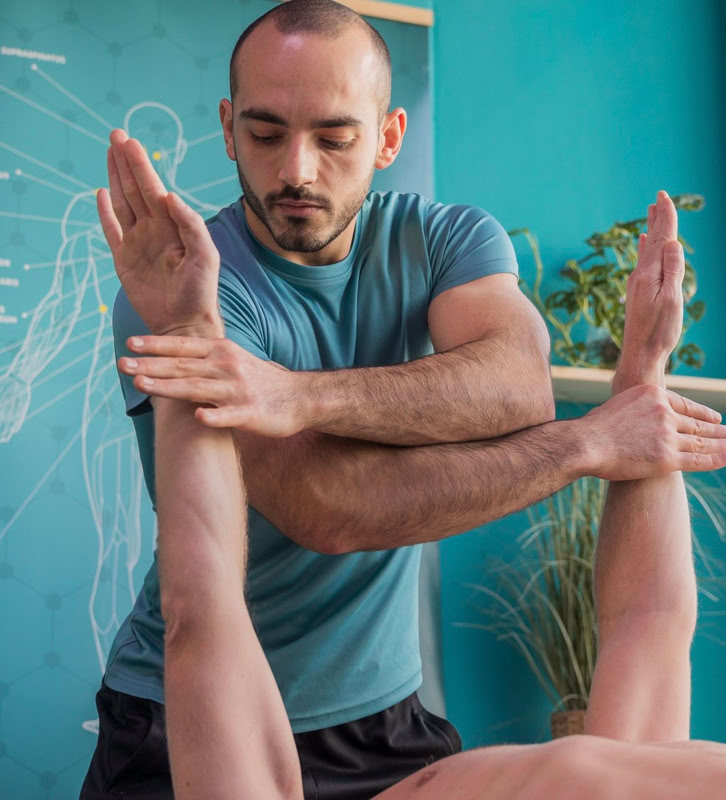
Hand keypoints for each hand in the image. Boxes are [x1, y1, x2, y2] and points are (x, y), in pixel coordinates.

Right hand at [97, 129, 222, 337]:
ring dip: (115, 178)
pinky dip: (104, 213)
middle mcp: (154, 230)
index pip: (154, 189)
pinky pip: (112, 230)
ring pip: (123, 203)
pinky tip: (100, 193)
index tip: (130, 143)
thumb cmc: (201, 292)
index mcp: (174, 226)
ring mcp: (138, 243)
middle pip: (135, 189)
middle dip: (126, 163)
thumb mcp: (205, 256)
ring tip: (109, 154)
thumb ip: (191, 225)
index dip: (141, 166)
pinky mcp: (124, 260)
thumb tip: (170, 196)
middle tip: (116, 135)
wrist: (185, 323)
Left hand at [118, 335, 309, 436]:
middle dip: (150, 366)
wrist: (300, 397)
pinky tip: (199, 417)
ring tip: (142, 387)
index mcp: (221, 351)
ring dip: (168, 387)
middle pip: (182, 366)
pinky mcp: (251, 413)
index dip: (156, 345)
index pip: (183, 346)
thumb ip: (203, 359)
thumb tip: (168, 358)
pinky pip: (229, 415)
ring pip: (198, 388)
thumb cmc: (261, 380)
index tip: (130, 344)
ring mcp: (238, 390)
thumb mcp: (232, 359)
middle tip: (122, 366)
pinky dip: (214, 416)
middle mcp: (227, 366)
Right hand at [582, 383, 725, 479]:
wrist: (584, 443)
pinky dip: (717, 459)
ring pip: (702, 442)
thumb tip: (635, 421)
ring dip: (722, 445)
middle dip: (717, 431)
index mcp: (654, 395)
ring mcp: (667, 435)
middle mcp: (665, 413)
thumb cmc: (593, 428)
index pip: (686, 406)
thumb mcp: (618, 407)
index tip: (716, 419)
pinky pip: (699, 460)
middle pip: (697, 424)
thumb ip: (635, 412)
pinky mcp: (667, 458)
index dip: (704, 413)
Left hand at [614, 190, 683, 390]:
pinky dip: (644, 250)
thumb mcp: (671, 300)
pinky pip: (642, 263)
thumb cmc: (658, 331)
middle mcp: (640, 275)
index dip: (665, 217)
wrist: (639, 355)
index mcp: (649, 274)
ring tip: (650, 216)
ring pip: (646, 251)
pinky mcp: (637, 293)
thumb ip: (672, 270)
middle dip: (657, 219)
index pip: (661, 238)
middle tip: (657, 198)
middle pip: (652, 241)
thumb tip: (672, 242)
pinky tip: (642, 246)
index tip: (663, 196)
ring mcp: (637, 284)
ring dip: (650, 231)